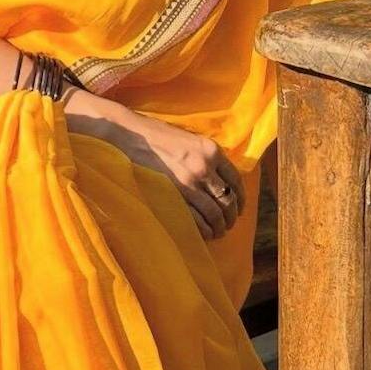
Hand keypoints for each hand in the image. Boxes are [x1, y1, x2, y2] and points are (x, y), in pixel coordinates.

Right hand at [62, 88, 244, 240]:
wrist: (130, 135)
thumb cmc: (157, 136)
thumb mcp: (189, 140)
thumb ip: (206, 157)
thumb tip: (220, 180)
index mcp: (211, 150)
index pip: (236, 180)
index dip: (240, 199)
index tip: (238, 209)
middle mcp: (204, 166)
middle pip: (228, 200)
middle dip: (230, 217)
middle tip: (228, 225)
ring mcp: (189, 182)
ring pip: (215, 213)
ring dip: (219, 227)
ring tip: (217, 232)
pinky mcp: (174, 195)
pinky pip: (197, 220)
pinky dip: (204, 230)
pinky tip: (204, 234)